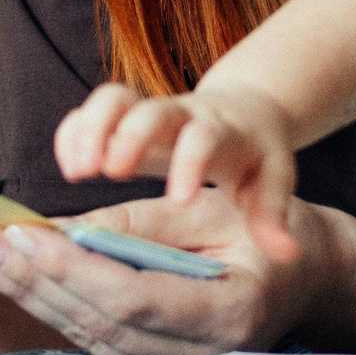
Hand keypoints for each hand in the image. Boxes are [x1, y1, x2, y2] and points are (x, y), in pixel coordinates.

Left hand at [0, 190, 338, 354]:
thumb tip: (65, 230)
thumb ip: (144, 223)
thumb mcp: (214, 209)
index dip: (71, 269)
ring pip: (91, 336)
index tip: (23, 234)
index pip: (132, 297)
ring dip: (33, 296)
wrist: (311, 274)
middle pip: (101, 323)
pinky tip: (19, 277)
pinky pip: (98, 337)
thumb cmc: (269, 230)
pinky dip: (55, 305)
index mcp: (230, 314)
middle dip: (36, 282)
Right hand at [53, 82, 302, 258]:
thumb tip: (287, 254)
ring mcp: (148, 110)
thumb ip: (273, 216)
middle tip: (104, 174)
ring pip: (113, 100)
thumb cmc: (256, 156)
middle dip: (126, 137)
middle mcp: (181, 114)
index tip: (178, 199)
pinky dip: (74, 133)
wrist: (246, 112)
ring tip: (76, 174)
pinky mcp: (123, 115)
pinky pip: (90, 111)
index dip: (190, 163)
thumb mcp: (273, 183)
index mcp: (222, 130)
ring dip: (90, 130)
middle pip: (150, 110)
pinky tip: (68, 167)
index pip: (205, 138)